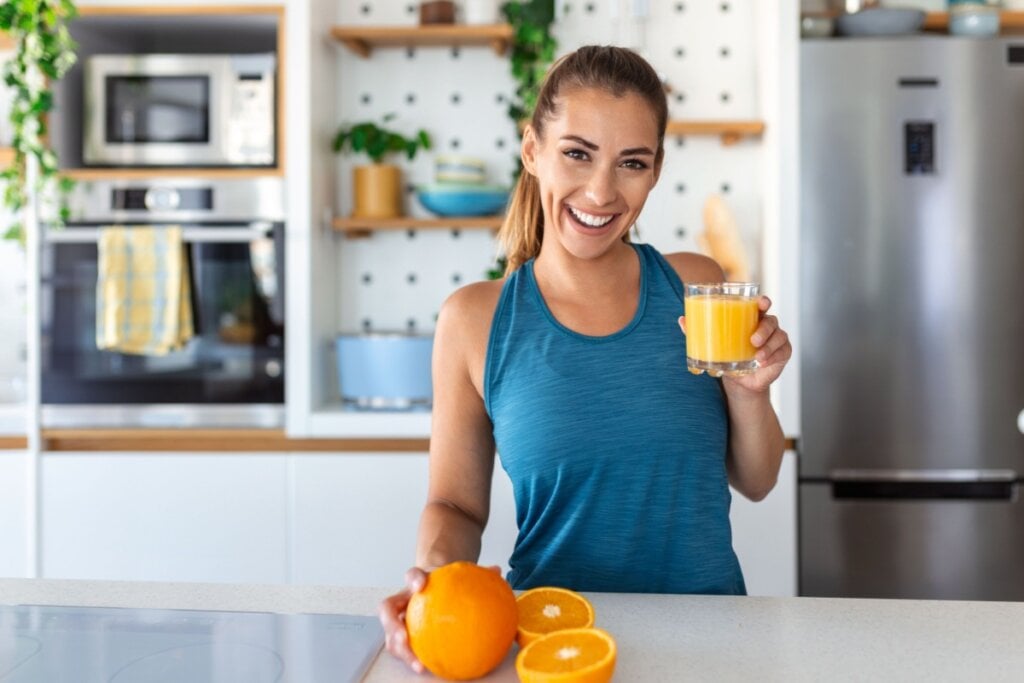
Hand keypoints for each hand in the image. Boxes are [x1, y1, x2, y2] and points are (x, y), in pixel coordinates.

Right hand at [377, 564, 503, 672]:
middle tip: (403, 637)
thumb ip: (477, 574)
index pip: (412, 574)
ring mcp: (398, 619)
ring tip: (417, 664)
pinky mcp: (402, 635)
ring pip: (390, 634)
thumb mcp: (458, 576)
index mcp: (416, 582)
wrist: (431, 586)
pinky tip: (427, 669)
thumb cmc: (445, 583)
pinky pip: (403, 648)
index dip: (414, 578)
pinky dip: (412, 659)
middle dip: (392, 624)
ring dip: (400, 650)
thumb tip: (497, 571)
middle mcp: (402, 600)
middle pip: (387, 609)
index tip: (420, 584)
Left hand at [678, 295, 790, 394]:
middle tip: (753, 340)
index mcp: (751, 318)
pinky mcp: (783, 353)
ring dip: (768, 346)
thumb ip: (698, 331)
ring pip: (778, 336)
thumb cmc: (728, 356)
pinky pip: (782, 352)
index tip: (761, 303)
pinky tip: (763, 362)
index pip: (760, 305)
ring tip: (757, 356)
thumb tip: (682, 320)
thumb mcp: (714, 344)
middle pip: (771, 320)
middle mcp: (767, 325)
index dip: (763, 301)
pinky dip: (772, 357)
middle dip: (764, 329)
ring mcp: (777, 338)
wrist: (740, 382)